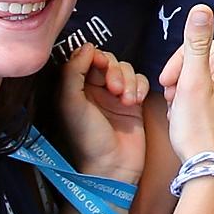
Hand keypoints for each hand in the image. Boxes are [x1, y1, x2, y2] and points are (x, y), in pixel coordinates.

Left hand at [53, 43, 148, 181]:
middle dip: (114, 71)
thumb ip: (73, 72)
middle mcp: (95, 89)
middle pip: (109, 61)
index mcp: (76, 87)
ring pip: (126, 69)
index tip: (100, 65)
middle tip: (114, 89)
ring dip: (128, 80)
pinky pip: (141, 81)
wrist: (113, 166)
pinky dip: (140, 87)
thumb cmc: (88, 139)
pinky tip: (135, 102)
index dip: (96, 57)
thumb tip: (85, 46)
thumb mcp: (72, 104)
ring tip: (126, 100)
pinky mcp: (134, 102)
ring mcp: (115, 95)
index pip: (87, 58)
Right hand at [158, 4, 213, 172]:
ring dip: (188, 96)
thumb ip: (196, 43)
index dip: (176, 67)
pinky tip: (192, 125)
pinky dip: (200, 109)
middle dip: (182, 82)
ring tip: (181, 116)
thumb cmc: (200, 130)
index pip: (197, 48)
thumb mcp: (191, 83)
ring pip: (208, 85)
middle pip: (203, 66)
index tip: (166, 87)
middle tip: (172, 103)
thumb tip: (202, 8)